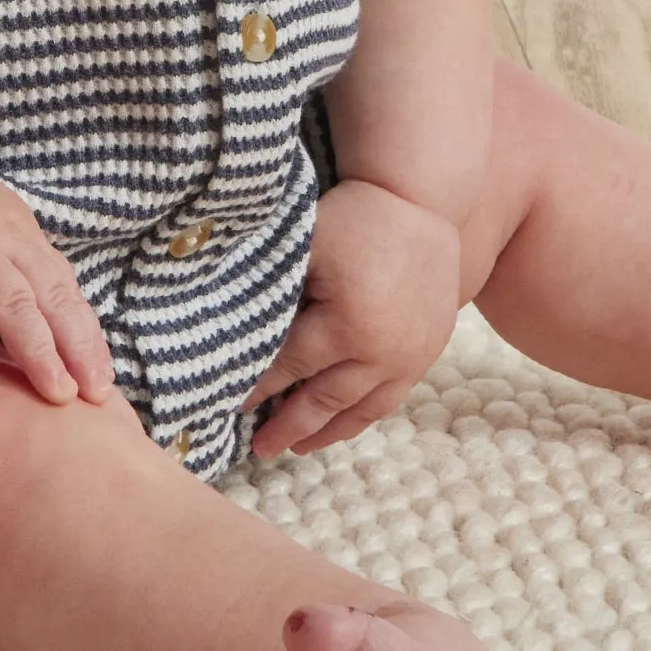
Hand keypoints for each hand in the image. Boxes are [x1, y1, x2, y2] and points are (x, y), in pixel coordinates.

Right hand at [0, 150, 111, 406]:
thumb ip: (20, 266)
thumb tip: (54, 319)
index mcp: (21, 238)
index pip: (66, 292)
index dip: (88, 339)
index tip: (102, 381)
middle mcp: (0, 246)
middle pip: (50, 299)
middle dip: (78, 348)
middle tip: (93, 394)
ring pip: (10, 305)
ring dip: (38, 351)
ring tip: (55, 393)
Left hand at [249, 179, 465, 455]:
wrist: (419, 200)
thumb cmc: (352, 218)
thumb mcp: (301, 247)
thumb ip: (269, 291)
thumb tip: (220, 326)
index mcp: (347, 325)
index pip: (290, 367)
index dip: (258, 389)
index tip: (231, 408)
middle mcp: (383, 351)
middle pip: (326, 399)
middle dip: (290, 426)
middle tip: (260, 450)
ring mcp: (412, 355)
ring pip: (364, 407)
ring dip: (329, 431)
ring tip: (300, 448)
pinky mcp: (430, 349)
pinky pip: (393, 395)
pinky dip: (364, 413)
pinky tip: (344, 421)